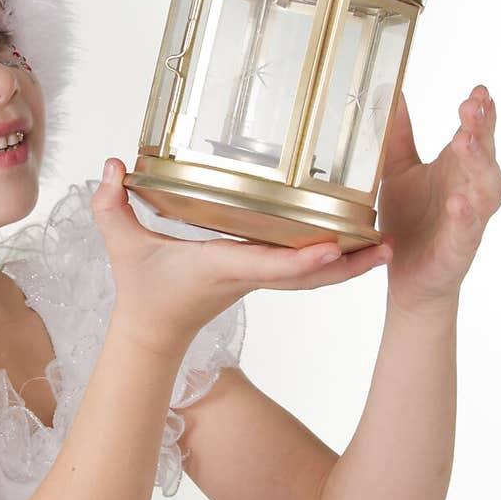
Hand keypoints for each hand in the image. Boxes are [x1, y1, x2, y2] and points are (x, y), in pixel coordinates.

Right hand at [91, 157, 391, 353]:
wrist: (152, 333)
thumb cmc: (142, 291)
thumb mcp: (122, 246)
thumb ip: (112, 207)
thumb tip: (112, 166)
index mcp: (220, 267)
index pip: (267, 264)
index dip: (300, 259)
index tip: (331, 248)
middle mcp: (247, 276)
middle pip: (308, 275)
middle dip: (348, 265)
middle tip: (387, 248)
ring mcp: (257, 281)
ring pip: (313, 277)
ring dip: (351, 267)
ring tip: (388, 247)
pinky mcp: (260, 279)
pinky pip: (304, 272)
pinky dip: (333, 262)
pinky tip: (357, 244)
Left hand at [376, 85, 500, 315]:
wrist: (406, 274)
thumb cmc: (408, 219)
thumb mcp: (397, 170)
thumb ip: (397, 135)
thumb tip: (392, 93)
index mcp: (457, 167)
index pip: (476, 133)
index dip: (480, 112)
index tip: (478, 91)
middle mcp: (469, 188)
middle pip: (484, 154)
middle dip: (480, 130)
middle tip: (471, 108)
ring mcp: (469, 217)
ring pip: (485, 187)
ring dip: (478, 163)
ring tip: (465, 142)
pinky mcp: (459, 246)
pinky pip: (467, 228)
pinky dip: (465, 214)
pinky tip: (458, 201)